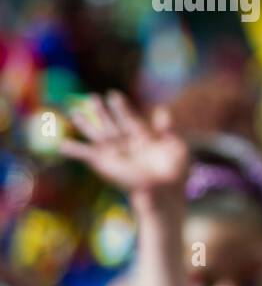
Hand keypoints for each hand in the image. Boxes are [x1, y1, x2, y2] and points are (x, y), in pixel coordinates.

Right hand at [59, 92, 188, 203]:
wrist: (164, 191)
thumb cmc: (174, 171)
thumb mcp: (174, 146)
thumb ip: (167, 128)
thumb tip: (162, 109)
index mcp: (141, 137)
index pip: (128, 118)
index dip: (120, 107)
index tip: (112, 94)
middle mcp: (125, 144)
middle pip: (110, 123)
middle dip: (100, 111)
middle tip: (92, 97)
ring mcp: (113, 153)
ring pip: (96, 134)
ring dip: (85, 124)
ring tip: (74, 113)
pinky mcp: (103, 163)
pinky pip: (85, 155)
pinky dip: (73, 150)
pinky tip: (62, 145)